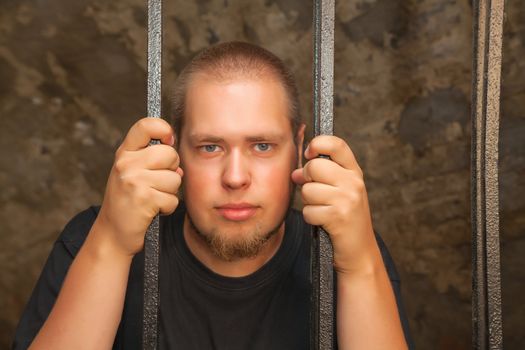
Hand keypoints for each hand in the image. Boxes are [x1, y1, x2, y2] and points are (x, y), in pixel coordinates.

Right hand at [96, 117, 182, 256]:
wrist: (112, 233)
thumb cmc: (128, 201)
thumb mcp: (133, 173)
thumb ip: (153, 161)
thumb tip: (178, 161)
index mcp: (124, 153)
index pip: (146, 126)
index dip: (164, 129)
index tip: (168, 141)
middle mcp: (126, 164)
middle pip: (170, 154)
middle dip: (172, 170)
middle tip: (158, 183)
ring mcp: (134, 181)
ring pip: (175, 179)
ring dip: (170, 193)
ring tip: (153, 198)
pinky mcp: (143, 200)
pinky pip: (172, 199)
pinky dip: (167, 208)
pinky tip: (153, 210)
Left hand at [291, 135, 379, 274]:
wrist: (359, 252)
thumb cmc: (345, 220)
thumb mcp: (340, 192)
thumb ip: (321, 177)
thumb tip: (295, 173)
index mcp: (354, 172)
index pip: (336, 144)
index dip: (318, 143)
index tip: (309, 153)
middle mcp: (354, 182)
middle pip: (314, 167)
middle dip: (307, 180)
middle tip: (315, 193)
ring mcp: (348, 199)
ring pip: (308, 190)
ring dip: (309, 203)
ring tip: (323, 210)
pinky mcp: (338, 217)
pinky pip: (308, 211)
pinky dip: (311, 219)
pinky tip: (323, 223)